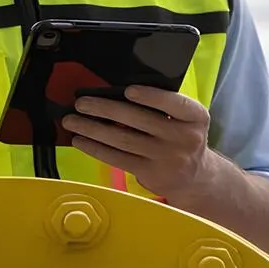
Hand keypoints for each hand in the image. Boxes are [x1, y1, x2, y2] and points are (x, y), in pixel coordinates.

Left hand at [62, 85, 214, 200]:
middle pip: (140, 120)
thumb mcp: (185, 119)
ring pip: (124, 140)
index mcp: (195, 117)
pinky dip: (96, 148)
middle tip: (82, 103)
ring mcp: (166, 158)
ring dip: (93, 129)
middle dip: (106, 109)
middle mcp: (184, 138)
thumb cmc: (182, 138)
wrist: (194, 177)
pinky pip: (118, 158)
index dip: (151, 97)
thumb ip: (163, 106)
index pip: (175, 103)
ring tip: (72, 121)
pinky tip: (81, 141)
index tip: (128, 90)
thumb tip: (116, 93)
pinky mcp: (150, 174)